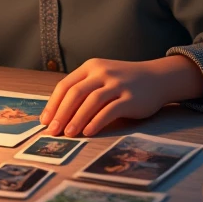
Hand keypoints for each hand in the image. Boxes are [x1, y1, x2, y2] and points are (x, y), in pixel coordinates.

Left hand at [39, 56, 202, 136]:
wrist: (157, 78)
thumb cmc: (124, 82)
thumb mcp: (102, 78)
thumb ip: (84, 89)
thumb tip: (59, 114)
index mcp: (91, 67)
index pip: (65, 85)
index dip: (53, 104)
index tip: (45, 121)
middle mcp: (102, 72)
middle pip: (75, 93)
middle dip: (61, 114)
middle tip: (53, 131)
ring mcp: (117, 84)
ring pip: (91, 101)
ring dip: (77, 119)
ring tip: (68, 134)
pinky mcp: (131, 98)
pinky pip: (110, 110)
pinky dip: (97, 121)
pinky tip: (88, 131)